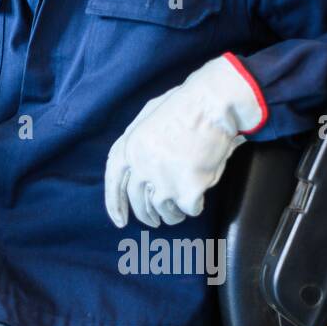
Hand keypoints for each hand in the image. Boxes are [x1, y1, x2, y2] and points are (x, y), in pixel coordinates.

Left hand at [104, 54, 265, 228]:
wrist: (212, 104)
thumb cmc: (184, 105)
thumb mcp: (146, 117)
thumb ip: (136, 141)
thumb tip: (133, 163)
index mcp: (129, 148)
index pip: (114, 183)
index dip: (115, 205)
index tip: (120, 221)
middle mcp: (141, 167)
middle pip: (138, 203)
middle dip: (147, 216)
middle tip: (155, 221)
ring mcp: (163, 180)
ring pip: (163, 211)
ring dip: (172, 214)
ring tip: (180, 207)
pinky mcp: (187, 190)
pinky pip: (189, 209)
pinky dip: (195, 206)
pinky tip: (199, 196)